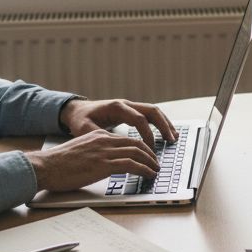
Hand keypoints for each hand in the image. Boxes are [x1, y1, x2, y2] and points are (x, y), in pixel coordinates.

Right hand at [25, 129, 159, 191]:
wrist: (44, 166)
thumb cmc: (58, 163)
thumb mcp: (80, 150)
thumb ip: (94, 151)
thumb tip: (104, 162)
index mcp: (98, 135)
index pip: (126, 139)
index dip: (140, 147)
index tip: (147, 155)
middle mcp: (103, 140)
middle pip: (135, 143)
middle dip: (150, 153)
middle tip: (156, 162)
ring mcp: (104, 152)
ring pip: (137, 152)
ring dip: (150, 162)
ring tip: (156, 170)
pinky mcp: (103, 165)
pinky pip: (131, 165)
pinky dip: (144, 169)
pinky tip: (149, 175)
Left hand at [60, 98, 175, 144]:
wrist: (78, 110)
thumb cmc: (81, 119)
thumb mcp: (85, 128)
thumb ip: (99, 136)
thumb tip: (114, 146)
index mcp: (116, 107)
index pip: (138, 119)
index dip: (147, 133)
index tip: (150, 148)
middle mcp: (126, 104)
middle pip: (151, 111)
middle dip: (163, 125)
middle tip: (171, 140)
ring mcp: (130, 106)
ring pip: (154, 112)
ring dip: (165, 124)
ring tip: (173, 138)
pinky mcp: (131, 112)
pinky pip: (150, 116)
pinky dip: (160, 124)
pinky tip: (166, 134)